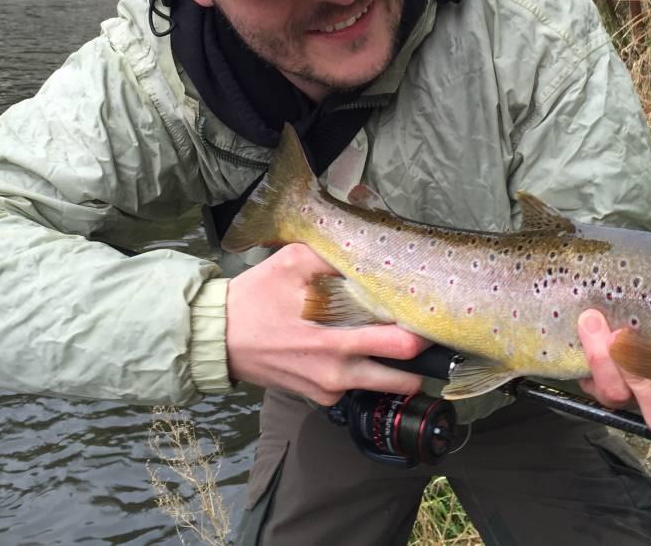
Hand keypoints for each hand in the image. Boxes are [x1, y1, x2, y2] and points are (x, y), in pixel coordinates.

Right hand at [224, 242, 429, 405]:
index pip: (402, 347)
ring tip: (392, 343)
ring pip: (382, 386)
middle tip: (423, 338)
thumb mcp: (293, 262)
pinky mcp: (318, 396)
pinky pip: (354, 385)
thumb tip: (370, 254)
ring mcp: (329, 389)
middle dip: (420, 363)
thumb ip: (334, 258)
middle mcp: (339, 373)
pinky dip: (363, 371)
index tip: (431, 319)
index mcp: (338, 342)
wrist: (219, 337)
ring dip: (394, 370)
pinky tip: (353, 349)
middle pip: (404, 380)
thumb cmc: (256, 298)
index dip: (424, 334)